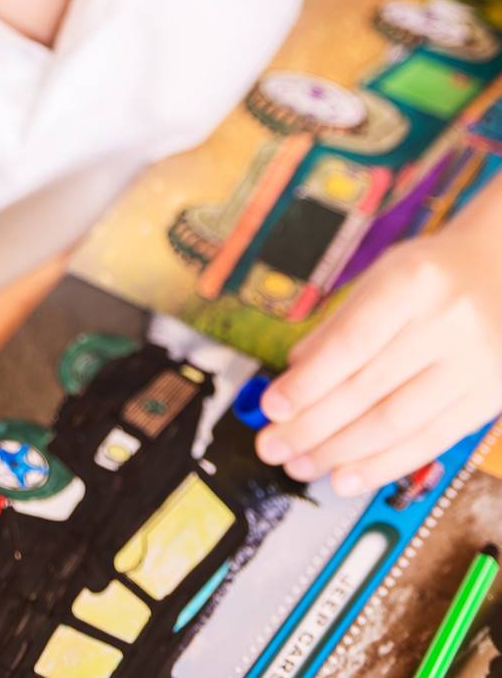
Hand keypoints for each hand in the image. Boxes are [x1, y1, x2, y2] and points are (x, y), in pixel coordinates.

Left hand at [254, 221, 501, 495]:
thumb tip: (293, 375)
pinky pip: (429, 442)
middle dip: (313, 425)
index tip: (272, 408)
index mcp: (413, 282)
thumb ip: (338, 325)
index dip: (309, 382)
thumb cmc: (430, 274)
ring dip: (340, 452)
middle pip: (369, 388)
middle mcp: (448, 324)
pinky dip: (382, 465)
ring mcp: (474, 365)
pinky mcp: (488, 399)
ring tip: (300, 465)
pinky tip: (346, 476)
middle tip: (272, 447)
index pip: (352, 344)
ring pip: (396, 423)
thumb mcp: (382, 276)